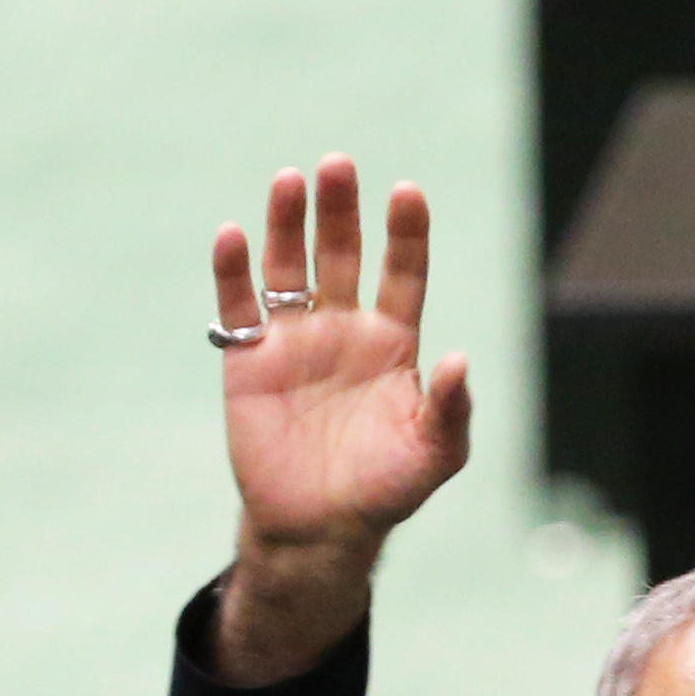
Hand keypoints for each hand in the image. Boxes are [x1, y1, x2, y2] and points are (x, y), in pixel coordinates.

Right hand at [208, 154, 472, 686]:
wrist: (318, 530)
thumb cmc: (385, 490)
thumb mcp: (435, 455)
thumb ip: (452, 408)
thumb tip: (463, 360)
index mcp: (392, 341)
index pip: (402, 272)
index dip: (405, 234)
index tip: (407, 194)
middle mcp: (342, 328)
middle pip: (341, 254)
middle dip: (339, 211)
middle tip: (338, 165)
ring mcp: (293, 340)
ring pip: (288, 267)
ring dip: (287, 223)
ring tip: (289, 181)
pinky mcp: (248, 361)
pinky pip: (237, 307)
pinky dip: (231, 271)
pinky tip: (232, 236)